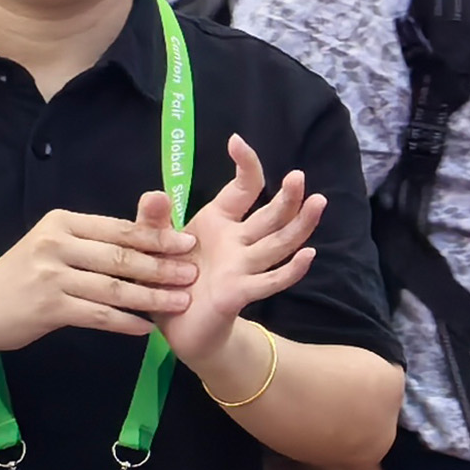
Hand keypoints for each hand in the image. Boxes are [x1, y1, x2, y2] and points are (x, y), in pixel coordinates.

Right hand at [0, 208, 192, 359]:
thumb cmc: (17, 278)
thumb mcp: (48, 246)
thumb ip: (88, 242)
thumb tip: (139, 240)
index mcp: (61, 223)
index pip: (118, 228)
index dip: (157, 236)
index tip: (187, 242)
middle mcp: (56, 245)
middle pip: (121, 256)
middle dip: (162, 265)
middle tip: (193, 272)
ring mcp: (51, 277)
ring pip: (115, 287)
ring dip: (152, 296)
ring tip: (180, 302)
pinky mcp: (49, 308)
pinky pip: (98, 315)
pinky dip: (125, 322)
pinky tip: (146, 329)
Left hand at [164, 135, 327, 382]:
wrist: (178, 327)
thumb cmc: (167, 281)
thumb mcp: (151, 245)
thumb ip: (152, 219)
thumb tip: (156, 193)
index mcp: (218, 222)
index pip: (243, 189)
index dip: (245, 166)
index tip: (237, 142)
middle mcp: (238, 241)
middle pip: (271, 215)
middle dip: (287, 196)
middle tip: (298, 176)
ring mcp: (244, 267)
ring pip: (279, 242)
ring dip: (300, 224)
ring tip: (318, 202)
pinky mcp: (242, 293)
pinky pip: (271, 280)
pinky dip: (291, 270)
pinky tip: (308, 255)